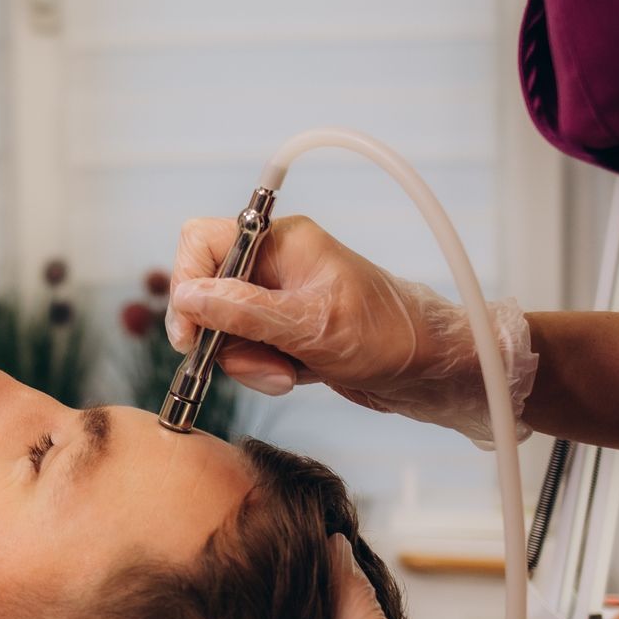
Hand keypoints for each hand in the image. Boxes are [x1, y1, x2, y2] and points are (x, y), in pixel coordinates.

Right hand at [166, 215, 535, 445]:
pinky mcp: (284, 331)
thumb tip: (187, 297)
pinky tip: (295, 376)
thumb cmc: (388, 336)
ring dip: (246, 361)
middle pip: (207, 292)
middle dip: (222, 336)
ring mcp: (278, 300)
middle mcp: (274, 265)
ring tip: (285, 374)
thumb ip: (244, 312)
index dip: (187, 285)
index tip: (190, 333)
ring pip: (223, 329)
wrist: (431, 370)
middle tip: (255, 362)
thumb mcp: (312, 326)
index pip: (203, 242)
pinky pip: (246, 350)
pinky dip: (262, 370)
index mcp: (281, 242)